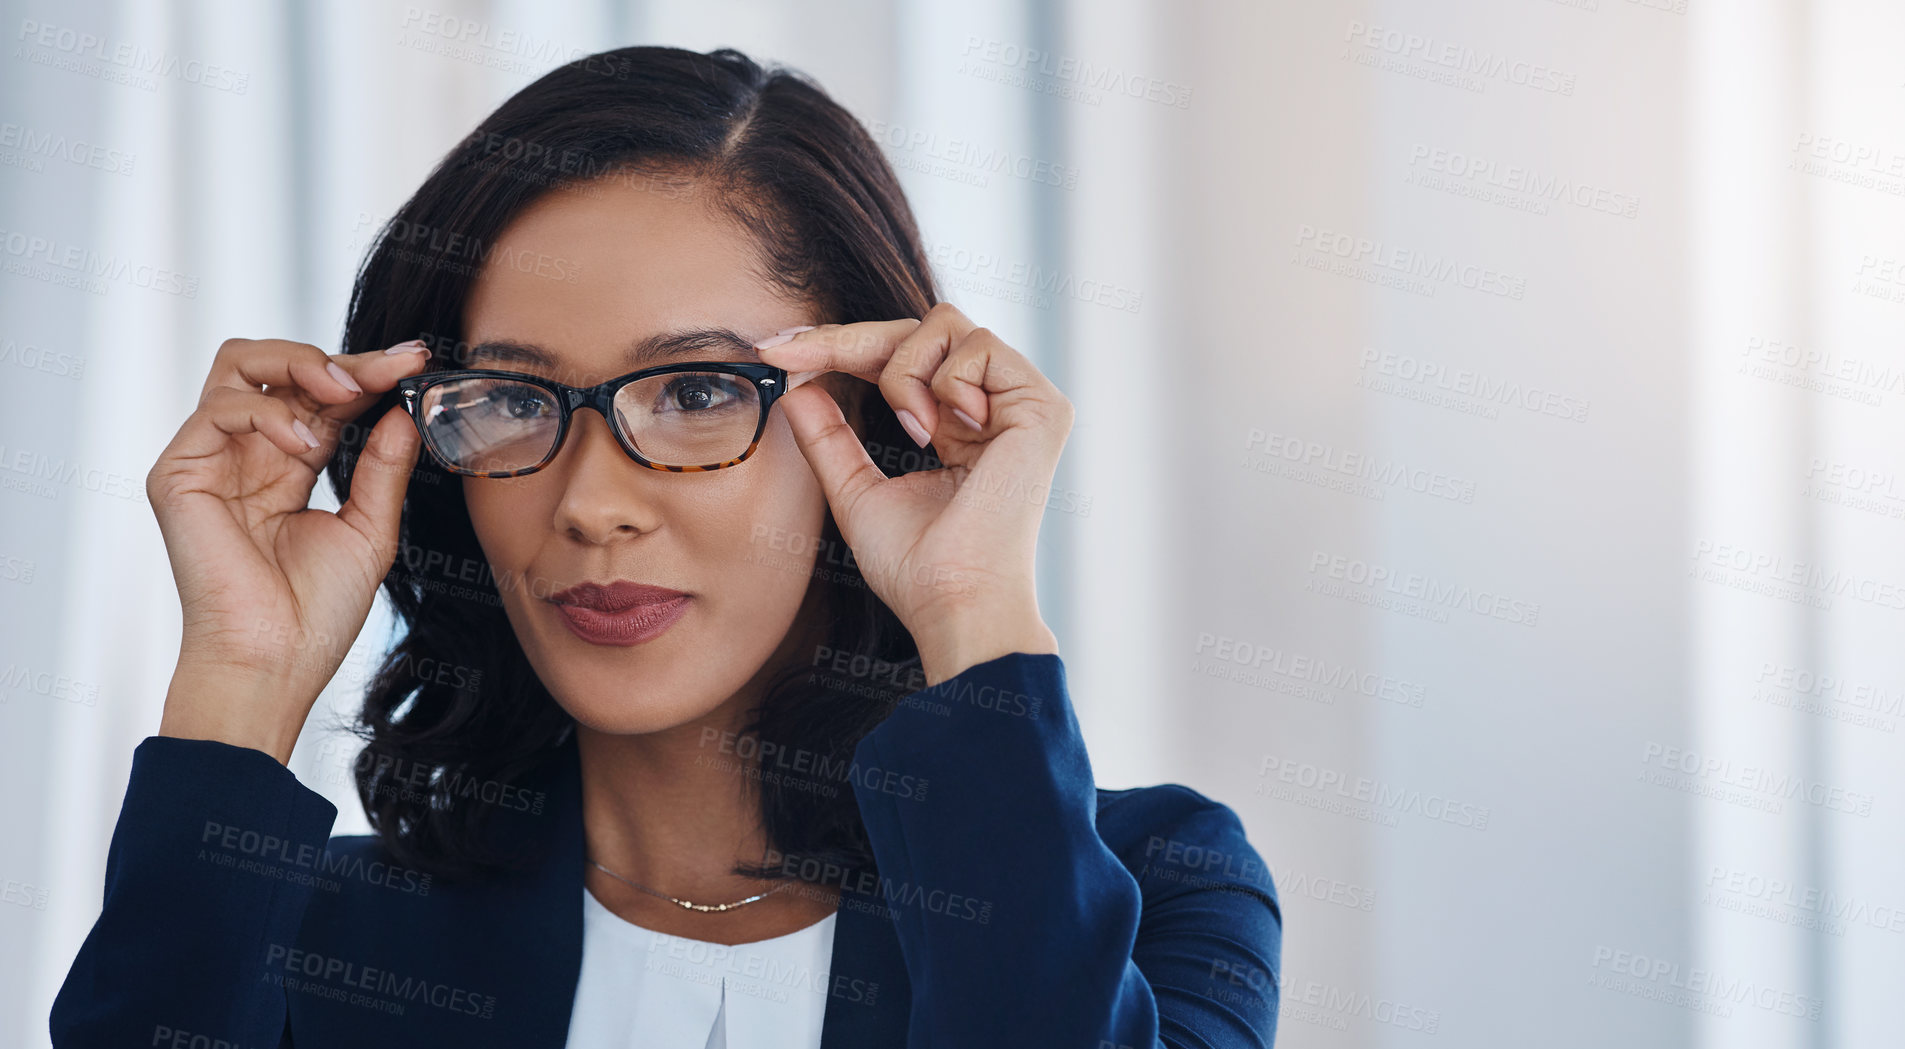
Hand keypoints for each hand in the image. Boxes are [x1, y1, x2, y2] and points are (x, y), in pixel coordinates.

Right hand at [146, 337, 430, 762]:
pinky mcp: (179, 474)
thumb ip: (383, 468)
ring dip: (301, 367)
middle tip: (386, 368)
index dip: (367, 372)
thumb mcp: (369, 529)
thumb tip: (404, 411)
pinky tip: (307, 444)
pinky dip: (271, 412)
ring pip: (239, 364)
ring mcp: (209, 459)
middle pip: (276, 364)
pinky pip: (220, 408)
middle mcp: (246, 454)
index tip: (415, 361)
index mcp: (288, 465)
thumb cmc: (315, 613)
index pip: (321, 396)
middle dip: (336, 357)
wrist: (275, 662)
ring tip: (345, 396)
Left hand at [755, 303, 1068, 683]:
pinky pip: (978, 344)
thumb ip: (830, 437)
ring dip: (905, 373)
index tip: (777, 347)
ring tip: (914, 433)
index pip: (900, 359)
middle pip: (921, 326)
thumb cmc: (915, 566)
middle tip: (796, 353)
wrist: (952, 600)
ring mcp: (1023, 403)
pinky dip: (946, 382)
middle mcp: (995, 407)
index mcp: (960, 426)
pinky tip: (948, 433)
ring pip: (945, 323)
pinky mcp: (1042, 406)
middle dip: (850, 339)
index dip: (839, 344)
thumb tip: (796, 384)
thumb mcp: (855, 489)